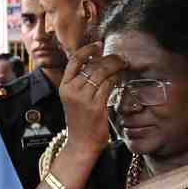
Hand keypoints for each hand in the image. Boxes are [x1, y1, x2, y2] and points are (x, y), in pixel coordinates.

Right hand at [58, 41, 127, 156]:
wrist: (81, 143)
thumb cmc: (80, 121)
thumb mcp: (74, 99)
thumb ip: (81, 82)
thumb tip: (96, 60)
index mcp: (64, 87)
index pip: (74, 60)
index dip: (87, 49)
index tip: (99, 45)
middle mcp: (71, 91)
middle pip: (92, 65)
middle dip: (109, 58)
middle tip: (120, 58)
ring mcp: (83, 98)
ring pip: (102, 72)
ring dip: (115, 66)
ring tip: (123, 64)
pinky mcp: (95, 105)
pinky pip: (108, 84)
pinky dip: (116, 78)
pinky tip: (119, 78)